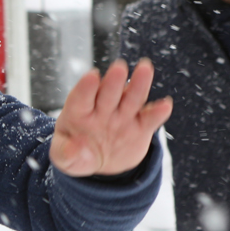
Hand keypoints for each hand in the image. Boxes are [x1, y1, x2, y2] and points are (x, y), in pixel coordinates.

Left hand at [50, 58, 172, 176]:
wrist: (102, 162)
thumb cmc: (77, 154)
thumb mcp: (64, 158)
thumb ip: (65, 154)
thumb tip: (72, 150)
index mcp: (79, 113)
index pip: (81, 98)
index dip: (86, 87)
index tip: (92, 76)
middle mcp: (102, 109)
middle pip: (108, 93)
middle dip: (113, 81)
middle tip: (119, 68)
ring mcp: (123, 116)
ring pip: (131, 98)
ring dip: (139, 84)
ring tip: (145, 69)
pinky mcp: (141, 127)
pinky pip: (150, 119)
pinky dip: (157, 113)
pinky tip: (165, 105)